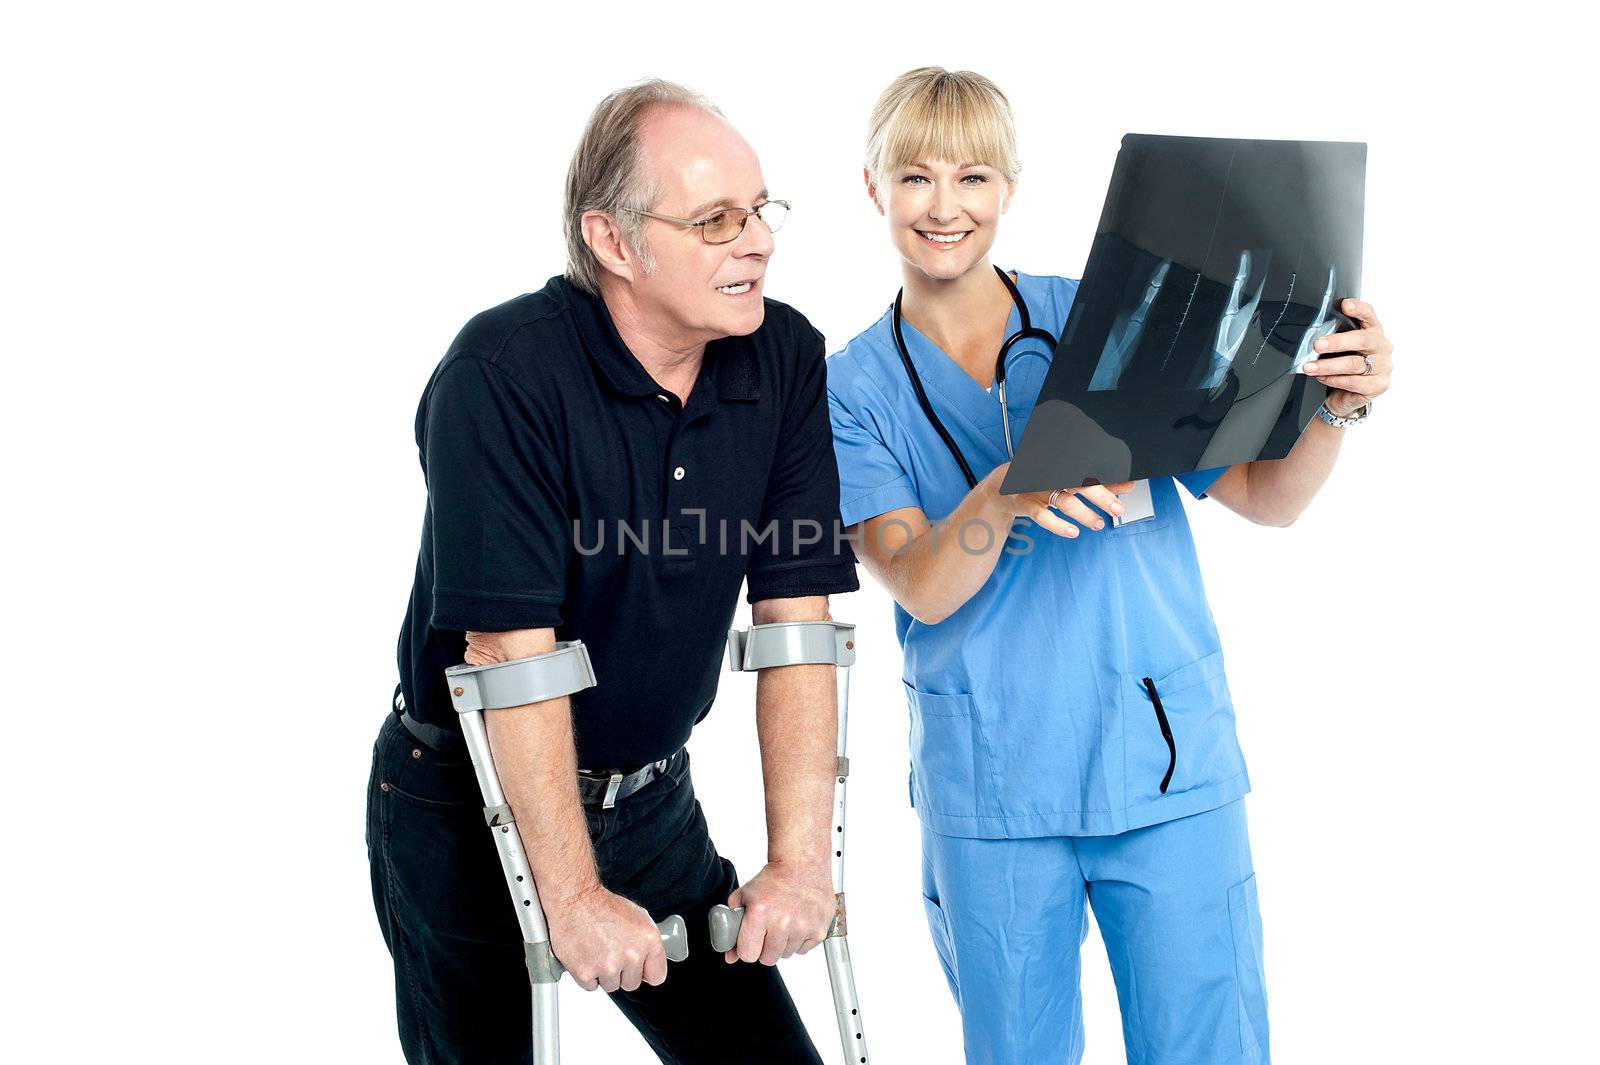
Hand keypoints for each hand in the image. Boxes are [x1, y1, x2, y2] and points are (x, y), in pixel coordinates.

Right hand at [544, 884, 667, 992]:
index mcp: (649, 939)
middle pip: (632, 984)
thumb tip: (649, 961)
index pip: (657, 976)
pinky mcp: (586, 973)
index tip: (639, 969)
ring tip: (597, 951)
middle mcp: (631, 954)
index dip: (646, 972)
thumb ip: (647, 944)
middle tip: (611, 952)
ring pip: (611, 985)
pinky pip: (591, 986)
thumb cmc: (602, 905)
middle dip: (622, 972)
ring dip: (603, 974)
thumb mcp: (637, 917)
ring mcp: (608, 966)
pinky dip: (587, 975)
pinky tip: (586, 956)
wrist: (573, 900)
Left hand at [723, 861, 834, 965]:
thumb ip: (732, 927)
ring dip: (783, 943)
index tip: (751, 942)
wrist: (801, 863)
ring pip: (786, 954)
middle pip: (768, 959)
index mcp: (759, 913)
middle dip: (765, 947)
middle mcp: (782, 921)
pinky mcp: (819, 929)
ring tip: (785, 921)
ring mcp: (803, 926)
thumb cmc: (773, 879)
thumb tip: (731, 956)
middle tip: (768, 930)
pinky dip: (800, 940)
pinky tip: (798, 921)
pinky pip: (804, 949)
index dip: (747, 949)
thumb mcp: (744, 896)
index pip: (748, 954)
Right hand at [983, 464, 1134, 539]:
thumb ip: (1098, 481)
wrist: (1001, 487)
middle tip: (1118, 509)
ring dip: (1084, 514)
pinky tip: (1073, 532)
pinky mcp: (1025, 504)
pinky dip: (1058, 525)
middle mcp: (1050, 473)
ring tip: (1098, 524)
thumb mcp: (1068, 478)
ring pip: (1063, 501)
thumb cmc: (1042, 481)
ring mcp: (1036, 488)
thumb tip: (1128, 484)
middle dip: (1101, 496)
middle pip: (1079, 482)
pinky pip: (1042, 516)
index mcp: (1062, 463)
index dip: (1109, 476)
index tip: (1127, 483)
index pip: (1088, 467)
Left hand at [1302, 298, 1393, 415]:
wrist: (1349, 394)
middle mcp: (1381, 346)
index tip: (1345, 305)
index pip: (1369, 315)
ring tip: (1310, 367)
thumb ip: (1334, 335)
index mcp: (1373, 331)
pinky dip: (1334, 380)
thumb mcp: (1339, 347)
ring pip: (1354, 364)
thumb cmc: (1344, 365)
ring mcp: (1383, 366)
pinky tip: (1322, 378)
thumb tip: (1311, 330)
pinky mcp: (1379, 385)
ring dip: (1328, 365)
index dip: (1358, 308)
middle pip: (1362, 340)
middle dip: (1336, 342)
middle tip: (1317, 345)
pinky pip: (1354, 382)